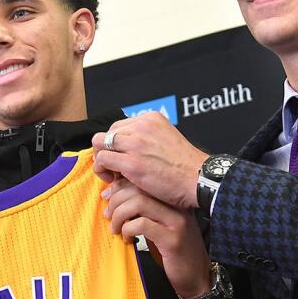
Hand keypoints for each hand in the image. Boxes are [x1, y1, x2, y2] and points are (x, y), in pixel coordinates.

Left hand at [92, 112, 208, 209]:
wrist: (198, 179)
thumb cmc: (185, 166)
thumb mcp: (167, 139)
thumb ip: (148, 138)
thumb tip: (128, 146)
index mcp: (150, 119)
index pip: (120, 126)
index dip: (117, 144)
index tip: (123, 157)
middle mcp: (141, 126)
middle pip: (107, 133)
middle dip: (107, 150)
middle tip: (116, 168)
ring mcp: (135, 144)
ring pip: (99, 144)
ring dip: (102, 159)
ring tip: (113, 174)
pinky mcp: (131, 163)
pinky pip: (102, 160)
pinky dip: (102, 170)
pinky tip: (113, 180)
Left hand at [102, 177, 209, 298]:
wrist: (197, 277)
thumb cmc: (174, 252)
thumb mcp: (159, 226)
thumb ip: (143, 211)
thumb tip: (113, 198)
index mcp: (173, 199)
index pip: (142, 181)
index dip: (120, 187)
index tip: (107, 199)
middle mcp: (177, 206)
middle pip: (139, 188)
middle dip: (116, 200)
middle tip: (108, 216)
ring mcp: (177, 221)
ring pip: (139, 203)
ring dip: (119, 215)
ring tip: (115, 229)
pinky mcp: (172, 239)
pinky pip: (142, 225)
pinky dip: (127, 230)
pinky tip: (127, 240)